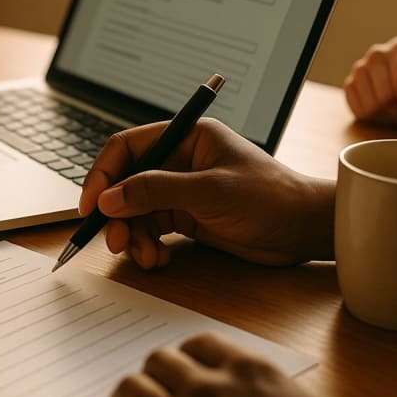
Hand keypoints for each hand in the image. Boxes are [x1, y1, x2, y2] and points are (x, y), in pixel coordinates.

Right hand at [79, 118, 334, 268]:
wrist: (305, 231)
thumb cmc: (270, 198)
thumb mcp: (209, 191)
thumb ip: (155, 191)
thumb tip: (108, 199)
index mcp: (186, 137)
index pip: (127, 148)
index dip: (103, 175)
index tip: (91, 205)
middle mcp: (179, 161)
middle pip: (126, 183)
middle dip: (118, 214)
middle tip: (116, 241)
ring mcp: (181, 190)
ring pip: (136, 211)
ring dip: (134, 236)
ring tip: (146, 257)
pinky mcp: (186, 217)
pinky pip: (152, 230)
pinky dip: (149, 246)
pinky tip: (160, 259)